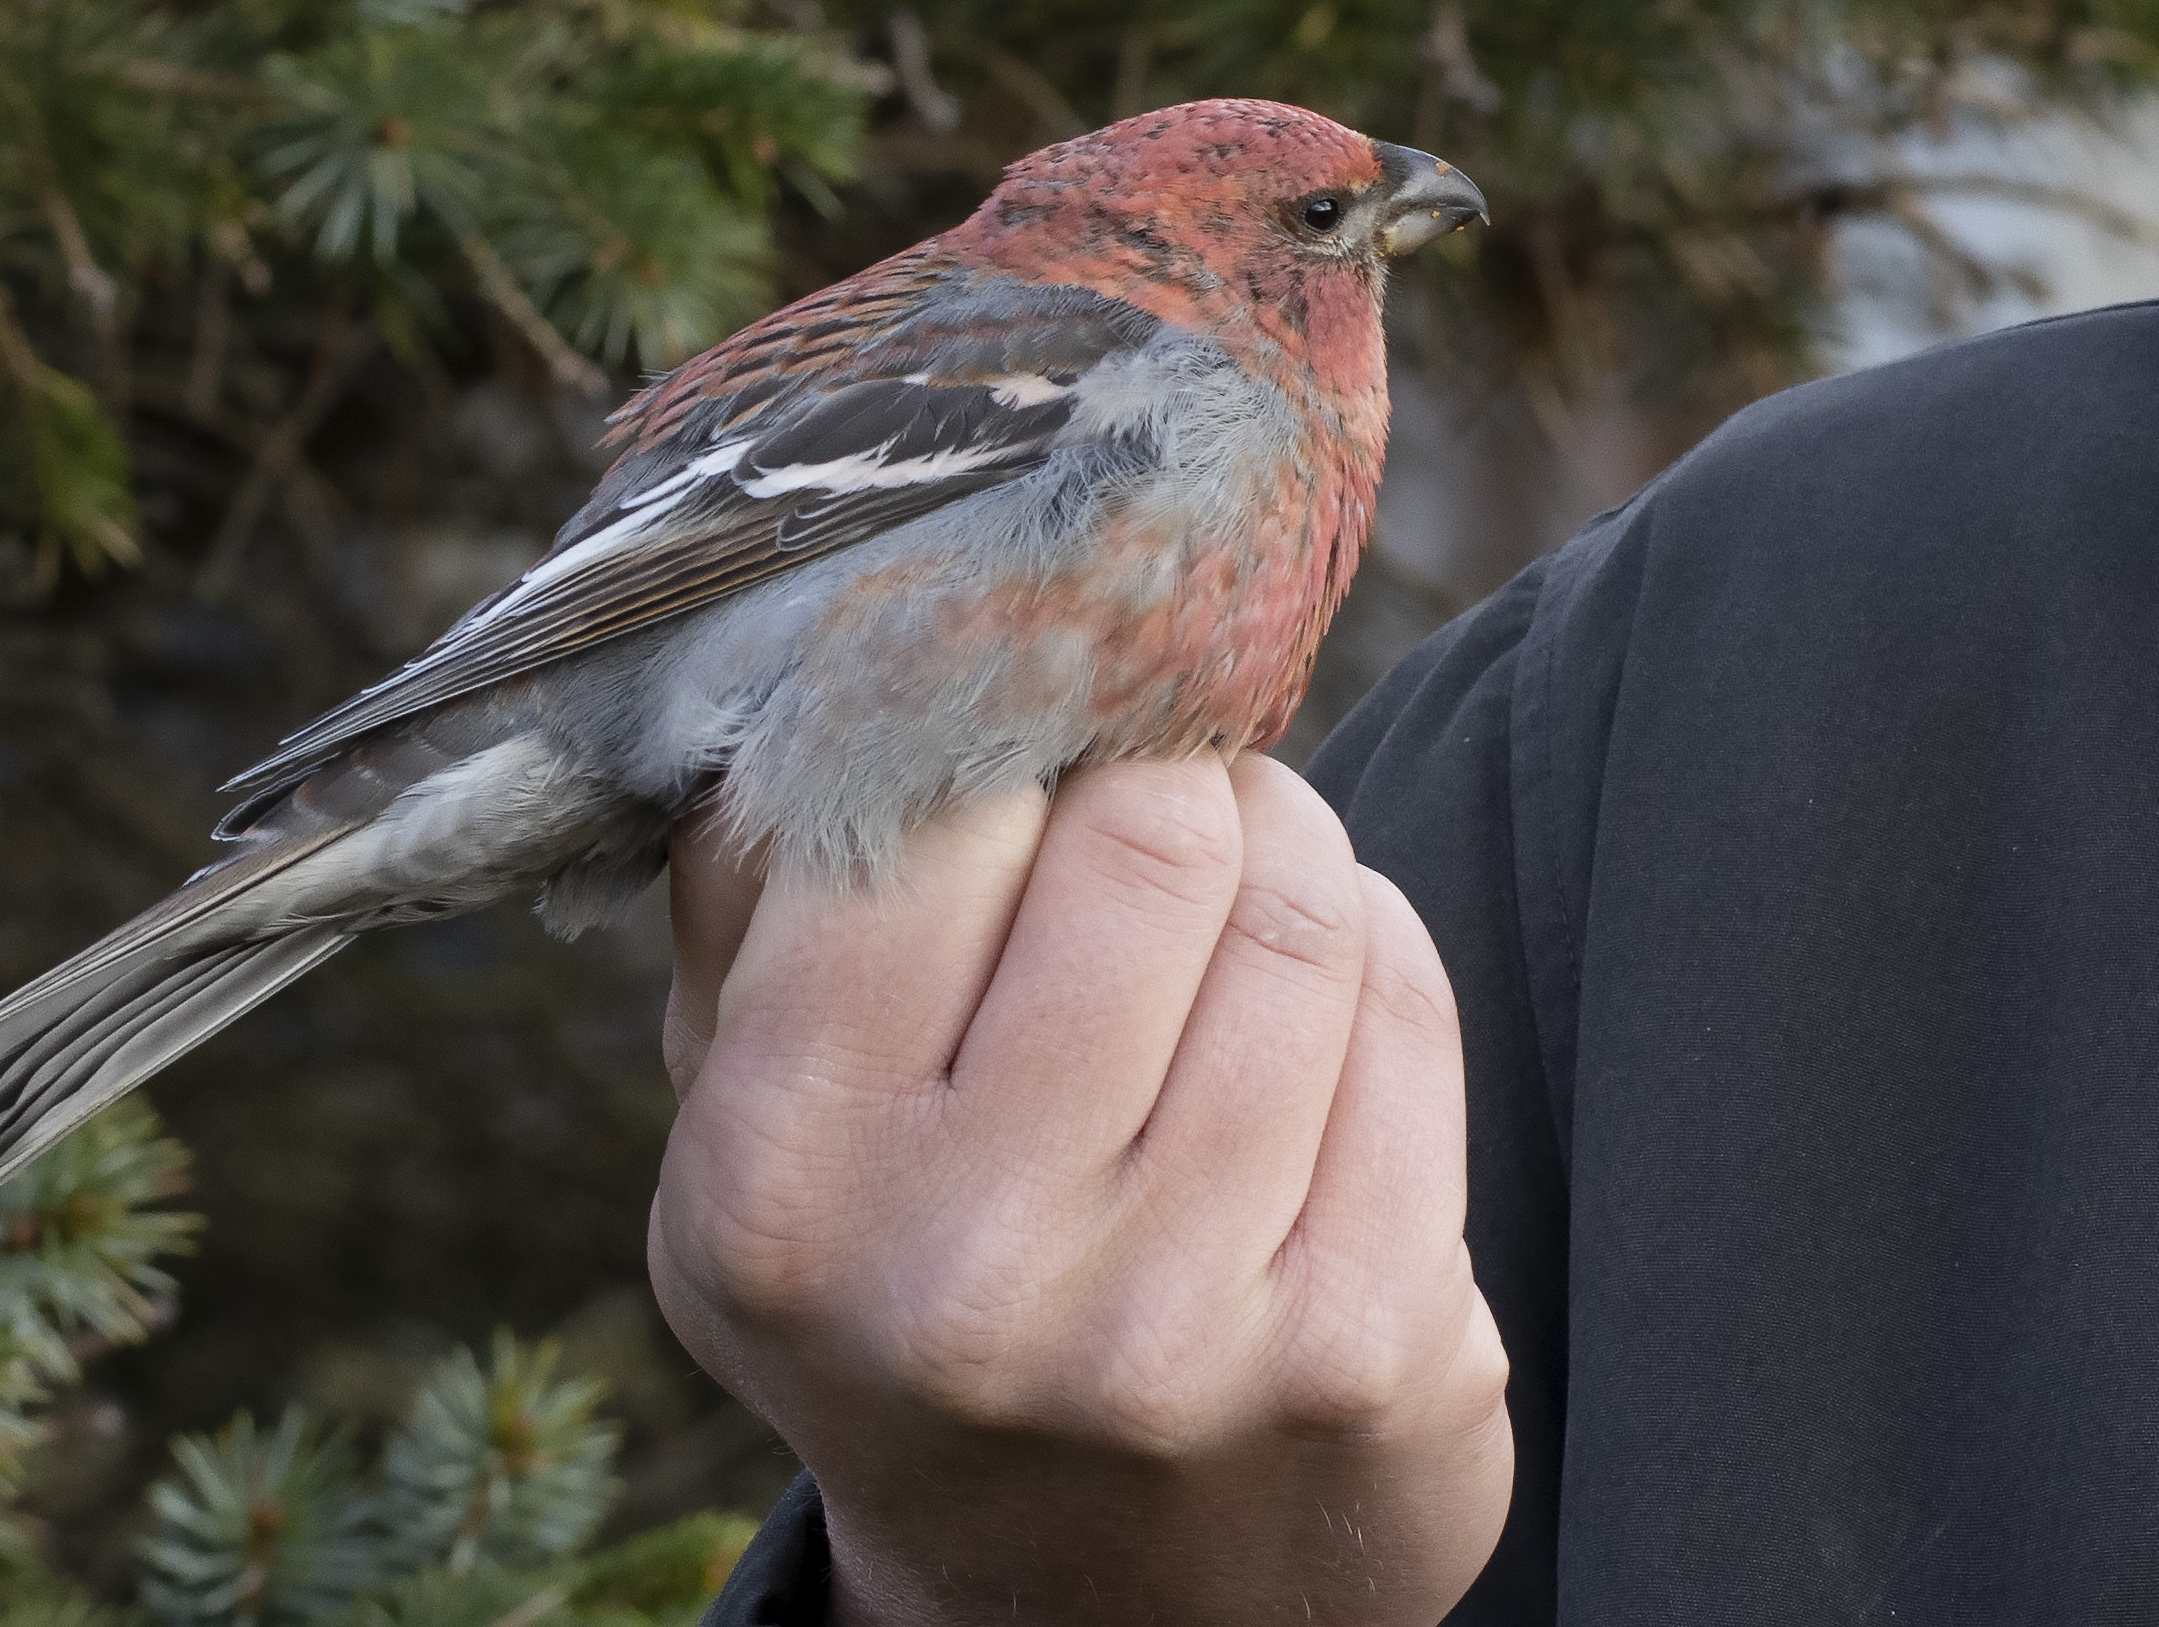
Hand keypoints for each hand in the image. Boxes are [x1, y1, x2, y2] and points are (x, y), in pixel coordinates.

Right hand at [653, 758, 1516, 1626]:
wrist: (1089, 1603)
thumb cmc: (907, 1281)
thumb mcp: (751, 1125)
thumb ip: (752, 888)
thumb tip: (818, 629)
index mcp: (775, 1183)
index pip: (929, 805)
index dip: (1007, 705)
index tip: (1040, 679)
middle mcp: (961, 1272)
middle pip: (1151, 831)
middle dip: (1172, 771)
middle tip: (1154, 797)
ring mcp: (1174, 1325)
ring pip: (1303, 902)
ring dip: (1285, 852)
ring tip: (1232, 898)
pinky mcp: (1360, 1347)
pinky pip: (1408, 1006)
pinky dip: (1375, 958)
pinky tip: (1311, 1017)